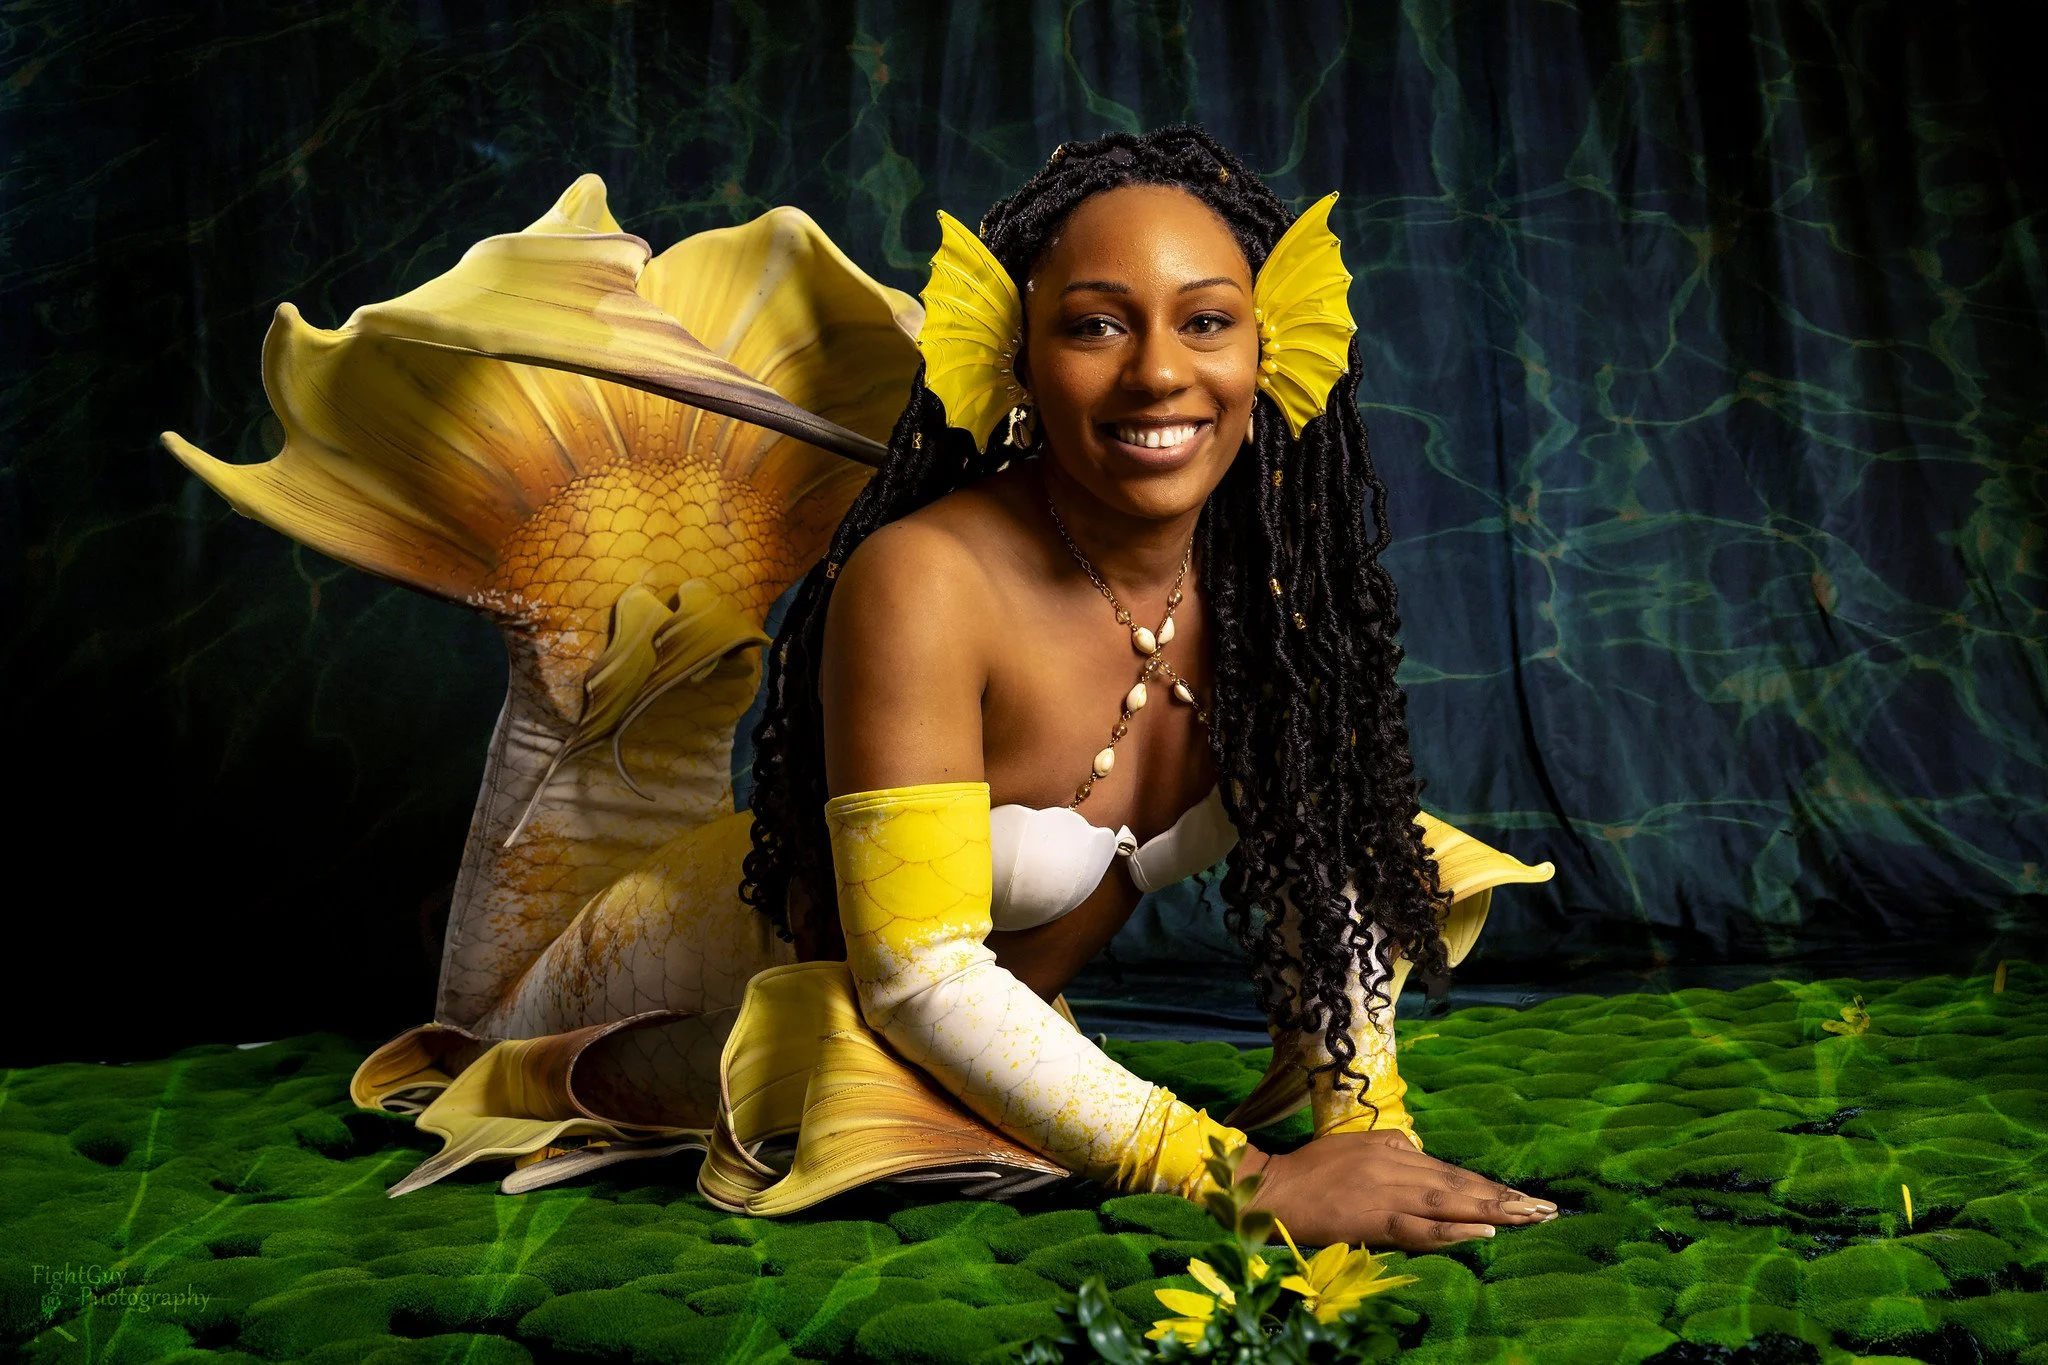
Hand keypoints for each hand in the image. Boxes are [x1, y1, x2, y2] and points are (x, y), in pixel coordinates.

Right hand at [1238, 1130, 1556, 1250]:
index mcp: (1391, 1148)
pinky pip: (1420, 1227)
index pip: (1450, 1170)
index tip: (1523, 1196)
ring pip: (1448, 1202)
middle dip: (1503, 1198)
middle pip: (1458, 1184)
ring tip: (1528, 1219)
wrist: (1272, 1189)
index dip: (1488, 1185)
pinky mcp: (1373, 1218)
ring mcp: (1385, 1192)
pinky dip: (1453, 1231)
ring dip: (1491, 1211)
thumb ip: (1391, 1152)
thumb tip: (1423, 1158)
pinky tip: (1482, 1233)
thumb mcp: (1355, 1148)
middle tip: (1545, 1209)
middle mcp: (1394, 1166)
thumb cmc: (1309, 1171)